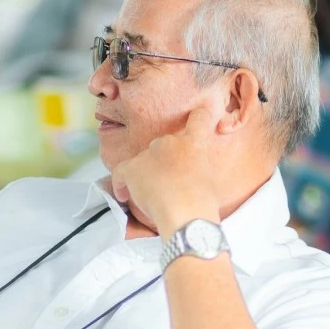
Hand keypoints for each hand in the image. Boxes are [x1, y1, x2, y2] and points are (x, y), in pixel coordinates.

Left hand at [111, 108, 220, 238]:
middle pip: (163, 145)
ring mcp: (149, 153)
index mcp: (194, 143)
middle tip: (167, 182)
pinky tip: (124, 195)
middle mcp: (171, 141)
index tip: (197, 115)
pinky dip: (121, 184)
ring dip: (145, 173)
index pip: (199, 118)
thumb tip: (187, 175)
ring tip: (150, 195)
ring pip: (143, 160)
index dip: (198, 116)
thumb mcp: (208, 178)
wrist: (185, 212)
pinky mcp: (132, 168)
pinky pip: (121, 173)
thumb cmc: (201, 203)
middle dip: (164, 160)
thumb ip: (196, 167)